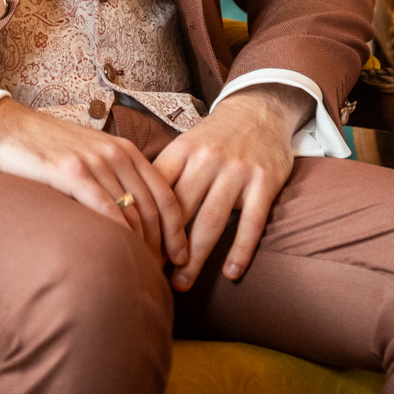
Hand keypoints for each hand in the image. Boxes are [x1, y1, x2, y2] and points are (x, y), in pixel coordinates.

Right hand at [0, 97, 189, 268]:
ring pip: (132, 213)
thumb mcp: (93, 158)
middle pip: (153, 208)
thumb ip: (116, 180)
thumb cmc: (51, 149)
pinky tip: (120, 256)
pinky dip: (117, 236)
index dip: (177, 231)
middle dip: (162, 247)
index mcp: (126, 150)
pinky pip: (104, 209)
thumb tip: (137, 222)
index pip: (165, 195)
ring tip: (143, 274)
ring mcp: (94, 162)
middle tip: (163, 276)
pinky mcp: (71, 172)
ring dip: (142, 248)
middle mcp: (116, 154)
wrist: (10, 128)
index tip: (182, 258)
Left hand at [153, 84, 313, 291]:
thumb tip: (129, 206)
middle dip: (165, 248)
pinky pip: (252, 222)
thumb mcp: (186, 144)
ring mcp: (237, 170)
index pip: (157, 192)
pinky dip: (241, 250)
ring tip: (182, 284)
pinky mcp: (264, 181)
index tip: (133, 250)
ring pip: (212, 222)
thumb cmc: (215, 136)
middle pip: (180, 212)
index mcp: (183, 149)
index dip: (144, 224)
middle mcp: (208, 159)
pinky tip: (231, 274)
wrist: (259, 109)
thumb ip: (164, 173)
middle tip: (151, 276)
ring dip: (196, 258)